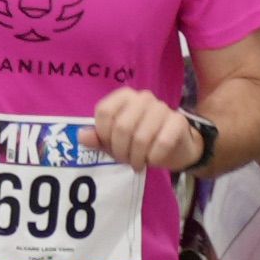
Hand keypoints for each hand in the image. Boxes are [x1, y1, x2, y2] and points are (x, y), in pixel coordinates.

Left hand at [86, 86, 208, 173]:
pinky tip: (153, 160)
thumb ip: (99, 138)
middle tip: (125, 160)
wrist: (176, 148)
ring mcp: (162, 108)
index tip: (109, 146)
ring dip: (137, 157)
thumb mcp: (116, 141)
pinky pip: (161, 143)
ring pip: (141, 137)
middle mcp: (143, 97)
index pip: (104, 112)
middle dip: (120, 150)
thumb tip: (81, 136)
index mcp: (124, 96)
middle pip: (121, 127)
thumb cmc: (141, 142)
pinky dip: (153, 157)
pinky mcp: (178, 122)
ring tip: (137, 163)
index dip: (103, 134)